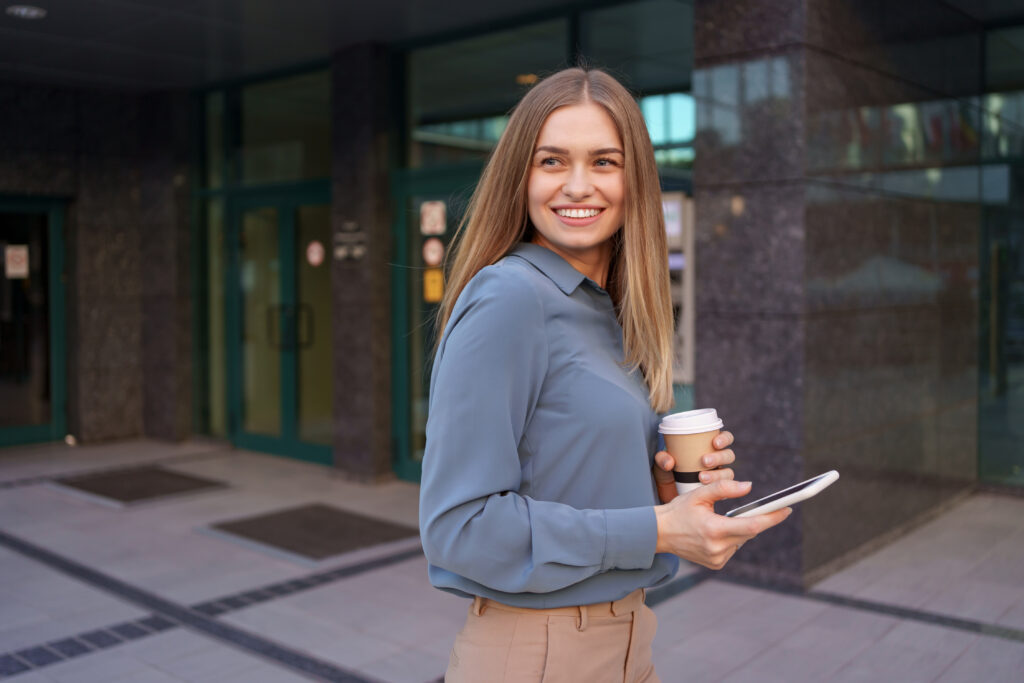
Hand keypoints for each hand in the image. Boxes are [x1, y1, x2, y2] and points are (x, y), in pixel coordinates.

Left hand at [652, 430, 736, 503]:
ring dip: (718, 474)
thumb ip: (662, 458)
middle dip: (719, 457)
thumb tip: (669, 463)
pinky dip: (718, 488)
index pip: (725, 438)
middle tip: (705, 461)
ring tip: (702, 477)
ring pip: (728, 472)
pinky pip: (724, 489)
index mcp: (707, 446)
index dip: (724, 439)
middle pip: (728, 455)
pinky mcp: (716, 490)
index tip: (715, 443)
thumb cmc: (666, 471)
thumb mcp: (661, 462)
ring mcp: (717, 475)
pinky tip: (706, 488)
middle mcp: (716, 460)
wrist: (665, 492)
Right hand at [653, 479, 791, 569]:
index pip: (752, 526)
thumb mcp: (699, 494)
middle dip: (756, 520)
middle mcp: (717, 548)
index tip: (787, 509)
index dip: (772, 518)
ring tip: (719, 521)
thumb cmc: (679, 511)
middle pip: (749, 533)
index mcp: (713, 529)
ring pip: (741, 540)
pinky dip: (730, 538)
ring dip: (739, 529)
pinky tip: (714, 533)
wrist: (659, 534)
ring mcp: (717, 559)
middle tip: (764, 508)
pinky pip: (733, 548)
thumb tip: (749, 486)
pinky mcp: (716, 564)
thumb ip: (724, 487)